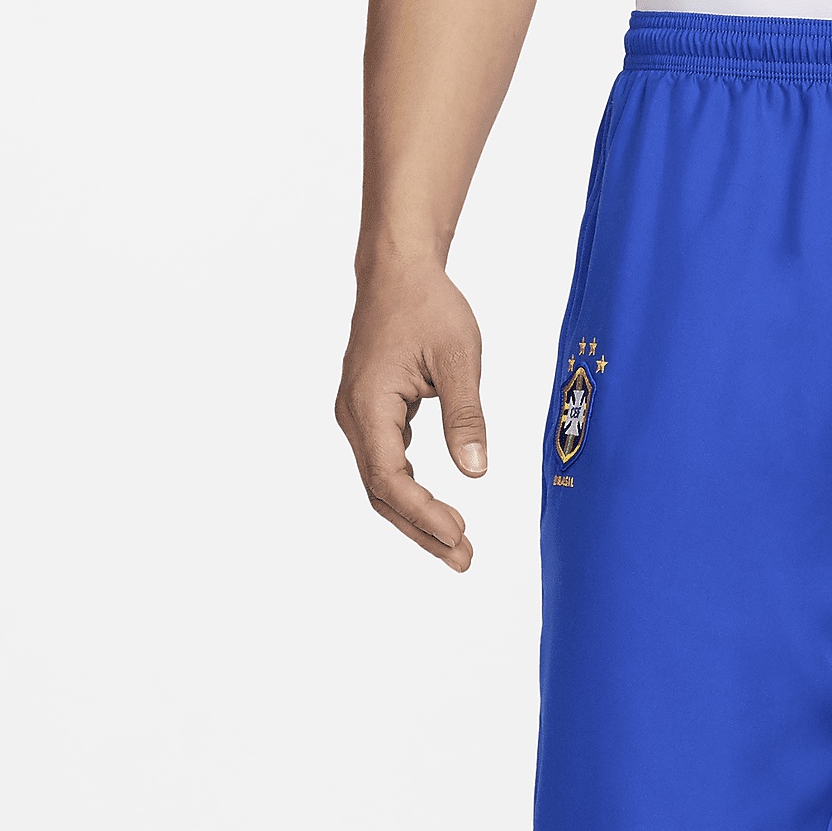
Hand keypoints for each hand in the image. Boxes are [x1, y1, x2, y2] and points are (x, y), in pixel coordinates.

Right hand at [335, 261, 486, 571]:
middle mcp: (354, 416)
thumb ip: (466, 416)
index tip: (459, 536)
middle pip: (382, 492)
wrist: (398, 270)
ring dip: (418, 518)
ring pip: (382, 483)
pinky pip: (387, 466)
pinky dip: (413, 493)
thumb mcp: (459, 358)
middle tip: (465, 560)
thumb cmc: (428, 305)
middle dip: (422, 530)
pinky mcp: (371, 415)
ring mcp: (359, 417)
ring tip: (458, 547)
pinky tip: (442, 512)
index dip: (423, 514)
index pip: (389, 478)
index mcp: (369, 404)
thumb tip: (476, 472)